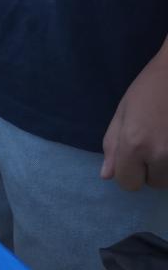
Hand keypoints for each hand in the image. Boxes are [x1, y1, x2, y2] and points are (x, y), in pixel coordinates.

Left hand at [101, 43, 167, 189]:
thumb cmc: (151, 86)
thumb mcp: (123, 112)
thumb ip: (113, 145)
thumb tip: (108, 175)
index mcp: (135, 144)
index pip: (129, 183)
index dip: (130, 172)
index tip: (136, 158)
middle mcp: (162, 153)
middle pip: (154, 183)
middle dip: (153, 170)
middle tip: (157, 144)